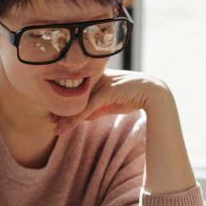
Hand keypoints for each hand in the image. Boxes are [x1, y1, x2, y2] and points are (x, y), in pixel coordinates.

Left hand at [50, 69, 166, 135]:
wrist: (154, 93)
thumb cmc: (134, 97)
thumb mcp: (112, 103)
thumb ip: (97, 108)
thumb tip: (83, 117)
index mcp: (97, 76)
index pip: (77, 90)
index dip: (65, 103)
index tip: (56, 115)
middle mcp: (97, 78)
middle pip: (74, 95)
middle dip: (61, 109)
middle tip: (50, 121)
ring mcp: (101, 83)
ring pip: (78, 102)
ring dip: (66, 117)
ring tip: (56, 128)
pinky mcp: (106, 91)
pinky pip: (87, 107)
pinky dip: (75, 118)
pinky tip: (66, 127)